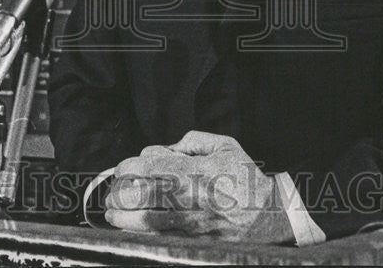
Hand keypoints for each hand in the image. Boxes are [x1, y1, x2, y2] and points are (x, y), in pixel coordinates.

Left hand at [103, 131, 294, 242]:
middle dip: (121, 194)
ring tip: (114, 213)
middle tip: (113, 192)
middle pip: (144, 196)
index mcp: (198, 171)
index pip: (152, 167)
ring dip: (125, 218)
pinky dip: (143, 234)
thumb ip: (192, 142)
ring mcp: (192, 223)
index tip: (123, 168)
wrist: (268, 216)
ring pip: (149, 222)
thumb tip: (164, 149)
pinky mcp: (194, 241)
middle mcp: (192, 198)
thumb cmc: (245, 178)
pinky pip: (162, 239)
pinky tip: (132, 230)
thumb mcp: (225, 146)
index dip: (130, 167)